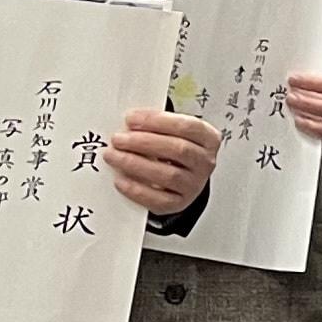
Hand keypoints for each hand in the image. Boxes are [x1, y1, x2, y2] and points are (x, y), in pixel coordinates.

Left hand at [102, 106, 219, 214]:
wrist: (181, 178)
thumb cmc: (174, 150)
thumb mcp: (173, 131)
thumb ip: (156, 124)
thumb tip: (130, 121)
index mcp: (208, 139)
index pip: (186, 126)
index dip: (157, 121)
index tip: (131, 119)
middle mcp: (204, 162)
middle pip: (178, 149)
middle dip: (143, 142)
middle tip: (118, 139)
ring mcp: (194, 184)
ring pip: (168, 175)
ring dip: (135, 164)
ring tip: (113, 156)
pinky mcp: (179, 203)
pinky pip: (158, 199)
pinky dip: (136, 189)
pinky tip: (120, 179)